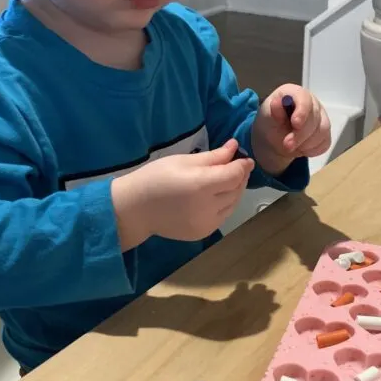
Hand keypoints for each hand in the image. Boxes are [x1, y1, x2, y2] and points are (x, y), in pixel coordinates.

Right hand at [111, 140, 253, 248]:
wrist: (135, 209)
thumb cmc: (155, 178)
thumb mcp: (183, 161)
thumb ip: (213, 157)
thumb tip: (234, 147)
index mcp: (201, 186)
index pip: (234, 175)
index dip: (243, 165)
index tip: (245, 158)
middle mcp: (208, 207)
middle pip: (236, 190)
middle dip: (240, 177)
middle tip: (237, 166)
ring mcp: (206, 223)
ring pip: (233, 204)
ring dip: (235, 191)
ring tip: (227, 180)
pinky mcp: (203, 233)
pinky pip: (223, 216)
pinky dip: (225, 205)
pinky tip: (216, 196)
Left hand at [251, 85, 331, 175]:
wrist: (276, 137)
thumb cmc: (272, 123)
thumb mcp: (268, 118)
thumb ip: (275, 112)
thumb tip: (277, 102)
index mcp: (296, 93)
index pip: (304, 98)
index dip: (302, 111)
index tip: (295, 124)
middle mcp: (312, 102)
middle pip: (314, 117)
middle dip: (300, 135)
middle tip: (287, 145)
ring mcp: (321, 117)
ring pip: (322, 131)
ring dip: (305, 143)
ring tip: (290, 147)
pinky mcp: (325, 132)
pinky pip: (324, 142)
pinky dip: (312, 149)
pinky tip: (300, 148)